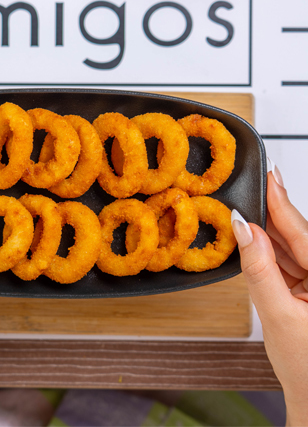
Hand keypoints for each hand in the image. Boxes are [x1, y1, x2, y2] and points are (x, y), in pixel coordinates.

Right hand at [232, 160, 307, 426]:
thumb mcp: (276, 316)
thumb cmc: (305, 367)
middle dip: (270, 213)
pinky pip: (286, 263)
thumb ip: (259, 270)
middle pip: (297, 236)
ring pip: (290, 247)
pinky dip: (267, 253)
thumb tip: (243, 231)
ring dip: (265, 233)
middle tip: (251, 186)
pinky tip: (253, 240)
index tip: (268, 177)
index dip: (281, 203)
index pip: (302, 233)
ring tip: (243, 212)